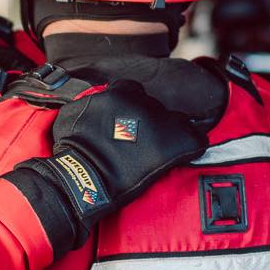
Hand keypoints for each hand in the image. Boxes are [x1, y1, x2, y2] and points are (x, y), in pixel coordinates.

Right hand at [3, 81, 208, 254]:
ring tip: (156, 152)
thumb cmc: (74, 149)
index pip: (134, 92)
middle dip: (151, 121)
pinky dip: (189, 147)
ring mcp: (161, 123)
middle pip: (157, 107)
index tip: (128, 123)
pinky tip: (180, 156)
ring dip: (169, 134)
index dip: (132, 108)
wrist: (84, 177)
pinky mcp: (174, 143)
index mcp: (121, 92)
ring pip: (178, 122)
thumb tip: (97, 101)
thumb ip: (92, 101)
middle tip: (140, 142)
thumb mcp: (74, 112)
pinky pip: (195, 141)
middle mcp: (144, 103)